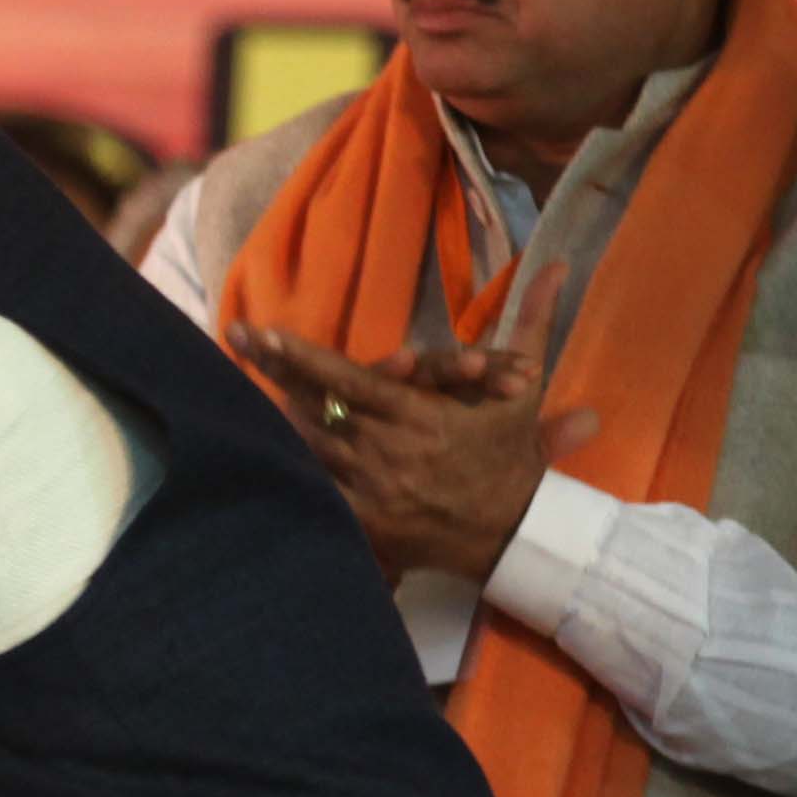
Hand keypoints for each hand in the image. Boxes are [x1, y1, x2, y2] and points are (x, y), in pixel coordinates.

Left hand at [228, 259, 594, 584]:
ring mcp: (374, 491)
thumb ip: (532, 322)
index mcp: (421, 417)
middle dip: (273, 374)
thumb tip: (560, 264)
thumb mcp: (524, 389)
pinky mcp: (366, 524)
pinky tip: (255, 455)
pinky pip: (317, 496)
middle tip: (236, 342)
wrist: (516, 532)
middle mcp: (389, 452)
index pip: (348, 379)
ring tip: (238, 385)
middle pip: (316, 408)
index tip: (261, 332)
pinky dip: (288, 474)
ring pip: (309, 449)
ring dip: (276, 419)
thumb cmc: (513, 455)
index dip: (300, 356)